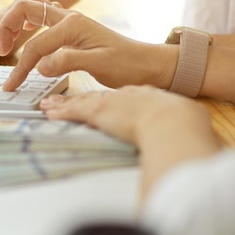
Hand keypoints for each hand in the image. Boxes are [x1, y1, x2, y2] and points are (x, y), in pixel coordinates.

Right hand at [0, 0, 177, 90]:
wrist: (146, 64)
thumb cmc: (127, 64)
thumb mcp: (98, 64)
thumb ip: (67, 61)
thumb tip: (39, 66)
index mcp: (72, 25)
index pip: (36, 46)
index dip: (21, 67)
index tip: (11, 85)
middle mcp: (69, 18)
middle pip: (26, 8)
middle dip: (7, 27)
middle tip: (1, 51)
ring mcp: (70, 21)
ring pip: (34, 9)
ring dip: (17, 22)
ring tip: (8, 44)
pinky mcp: (72, 30)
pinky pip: (44, 18)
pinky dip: (30, 24)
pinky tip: (27, 37)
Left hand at [40, 85, 210, 145]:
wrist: (175, 120)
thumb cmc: (184, 123)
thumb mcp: (184, 121)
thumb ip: (178, 128)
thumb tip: (184, 139)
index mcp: (147, 97)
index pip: (123, 98)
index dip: (111, 100)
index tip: (104, 101)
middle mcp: (127, 96)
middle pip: (99, 96)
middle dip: (82, 99)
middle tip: (68, 100)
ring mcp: (113, 102)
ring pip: (83, 101)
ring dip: (64, 104)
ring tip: (50, 105)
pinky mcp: (101, 112)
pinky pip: (76, 111)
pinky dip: (61, 111)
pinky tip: (50, 112)